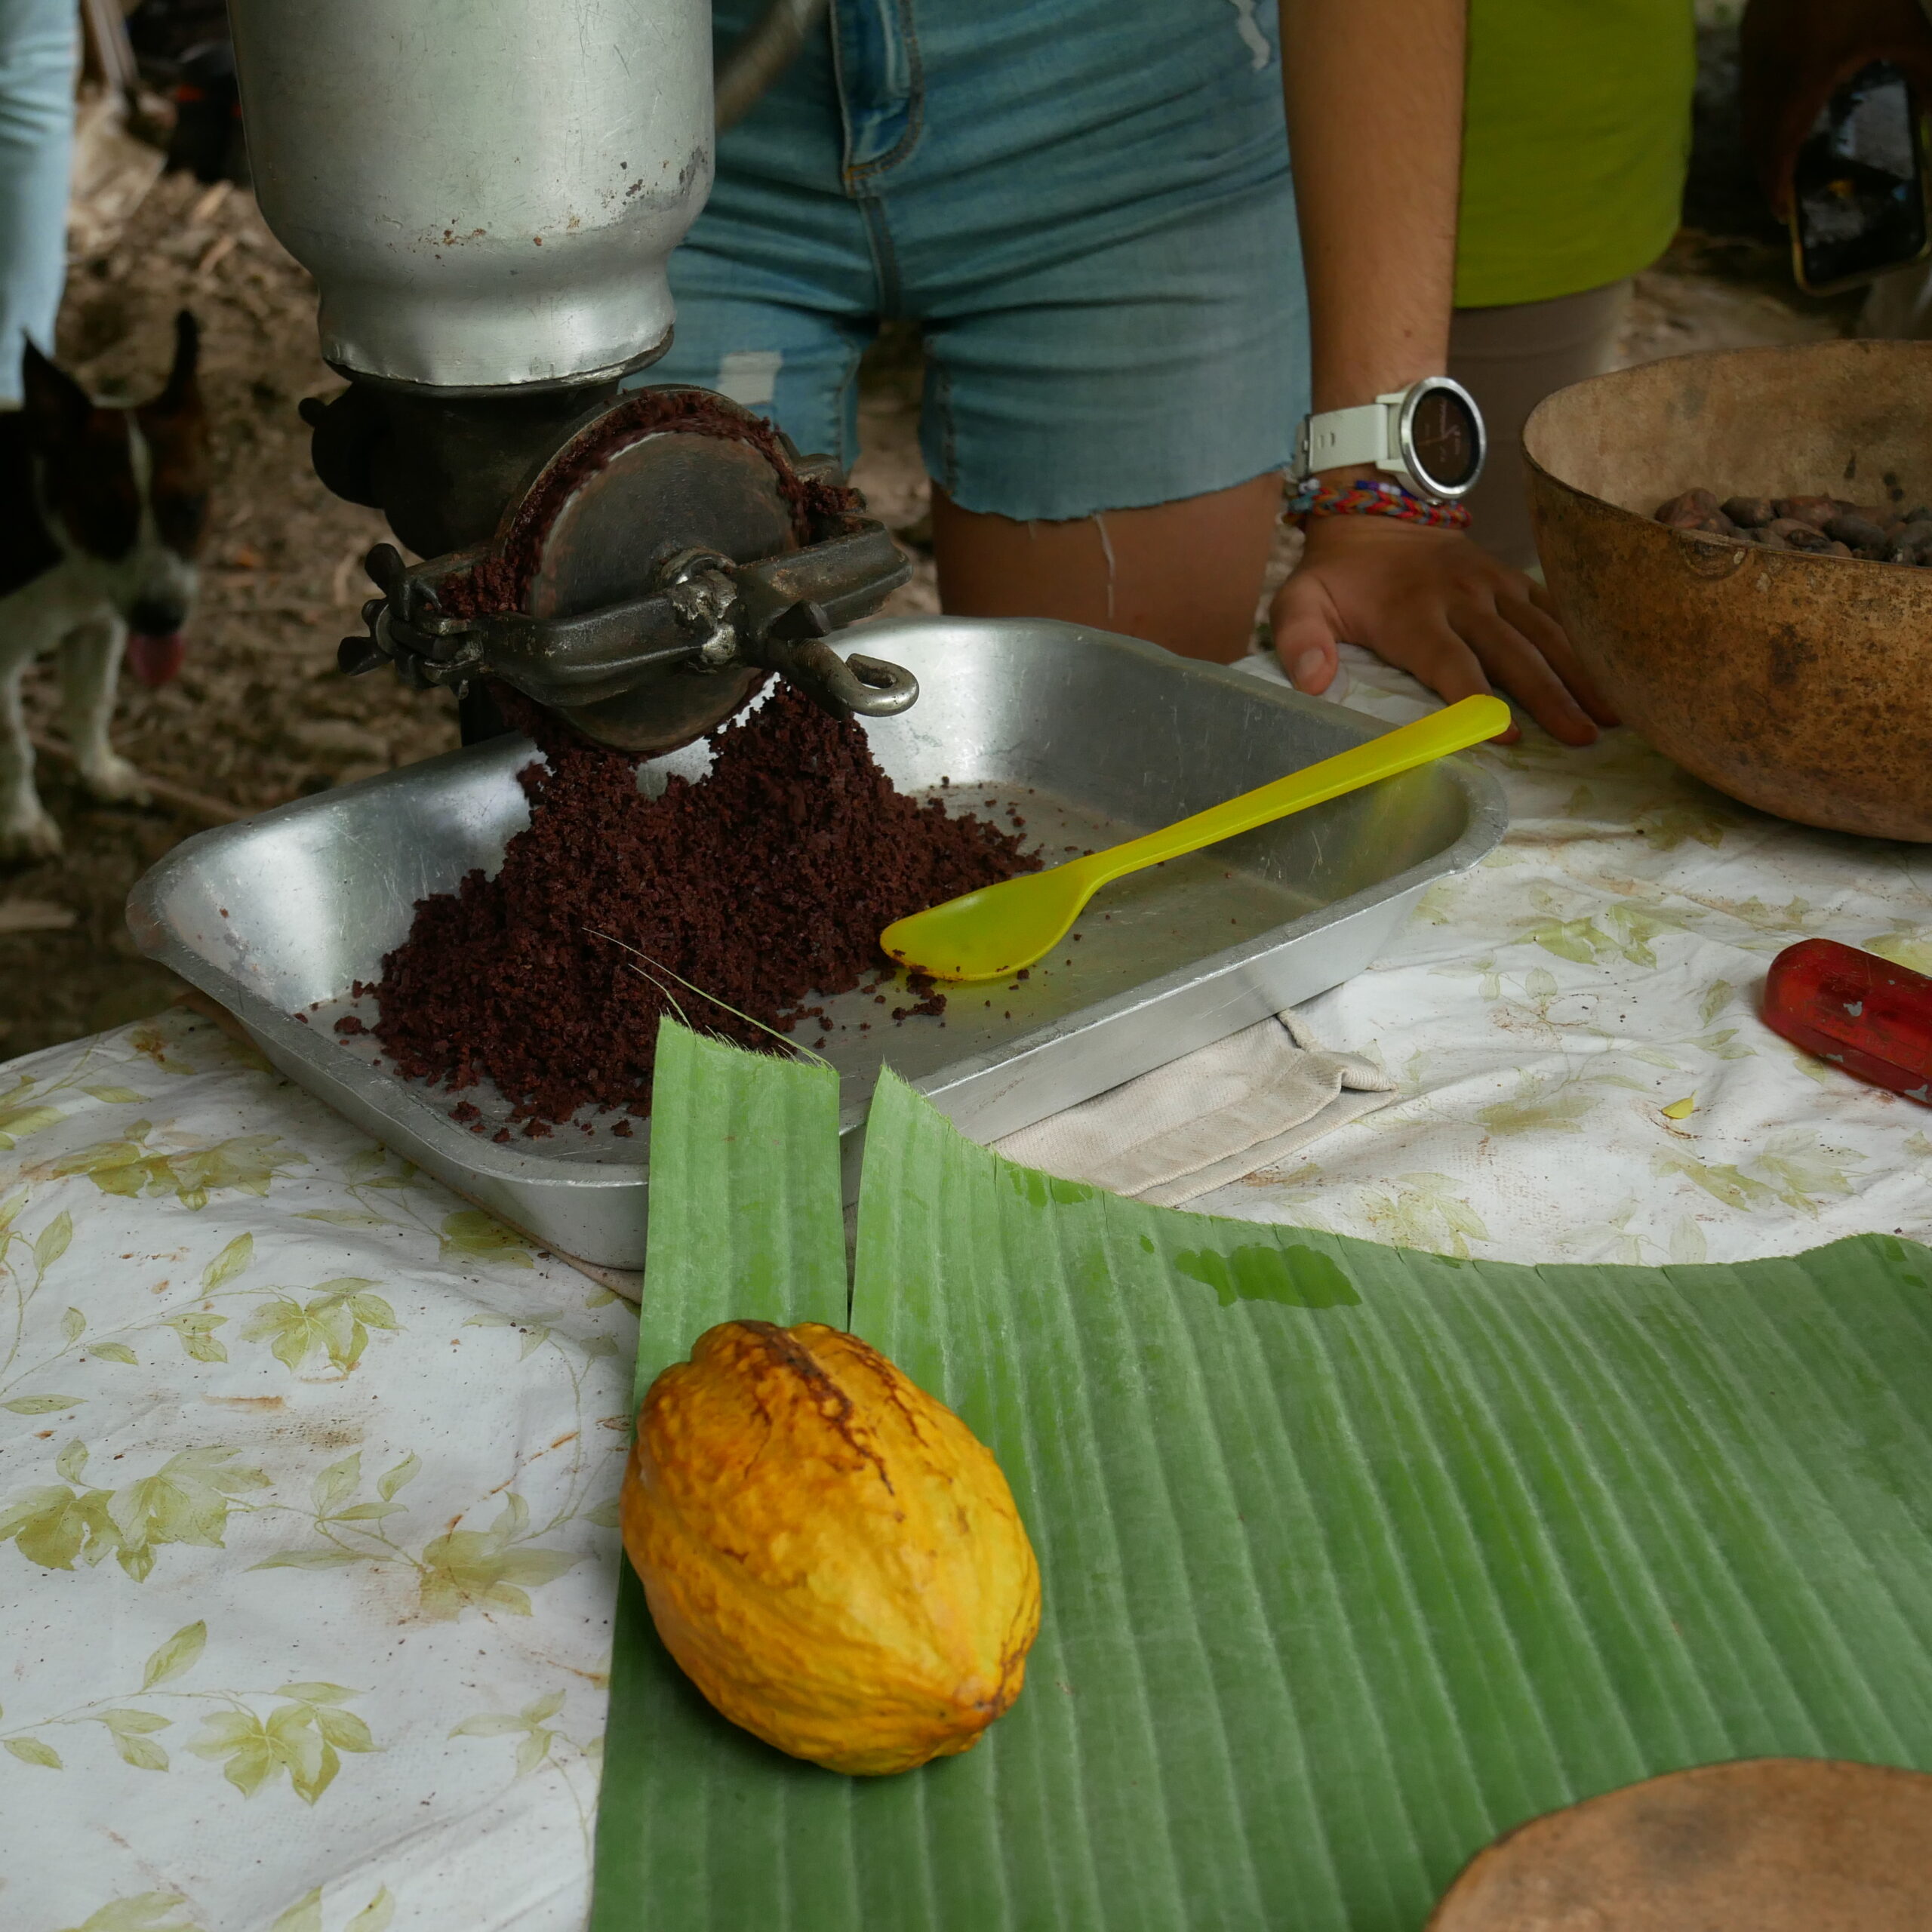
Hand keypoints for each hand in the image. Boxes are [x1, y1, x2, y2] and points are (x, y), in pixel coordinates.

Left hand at [1268, 514, 1618, 746]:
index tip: (1505, 732)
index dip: (1476, 697)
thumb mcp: (1298, 602)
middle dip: (1550, 697)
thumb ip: (1300, 640)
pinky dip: (1579, 639)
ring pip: (1544, 631)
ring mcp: (1491, 585)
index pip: (1450, 661)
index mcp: (1411, 613)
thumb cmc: (1337, 577)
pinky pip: (1551, 608)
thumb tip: (1314, 682)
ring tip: (1611, 714)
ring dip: (1579, 673)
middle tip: (1583, 737)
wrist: (1373, 512)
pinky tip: (1608, 672)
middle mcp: (1461, 598)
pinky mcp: (1509, 577)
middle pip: (1512, 653)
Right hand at [1740, 0, 1931, 218]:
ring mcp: (1755, 50)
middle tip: (1784, 188)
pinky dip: (1762, 103)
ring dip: (1762, 137)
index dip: (1776, 184)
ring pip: (1749, 110)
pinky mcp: (1751, 31)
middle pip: (1756, 136)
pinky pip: (1751, 82)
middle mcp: (1769, 72)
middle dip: (1767, 167)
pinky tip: (1784, 100)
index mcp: (1804, 79)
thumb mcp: (1906, 27)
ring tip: (1783, 150)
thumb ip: (1924, 71)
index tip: (1783, 210)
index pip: (1778, 147)